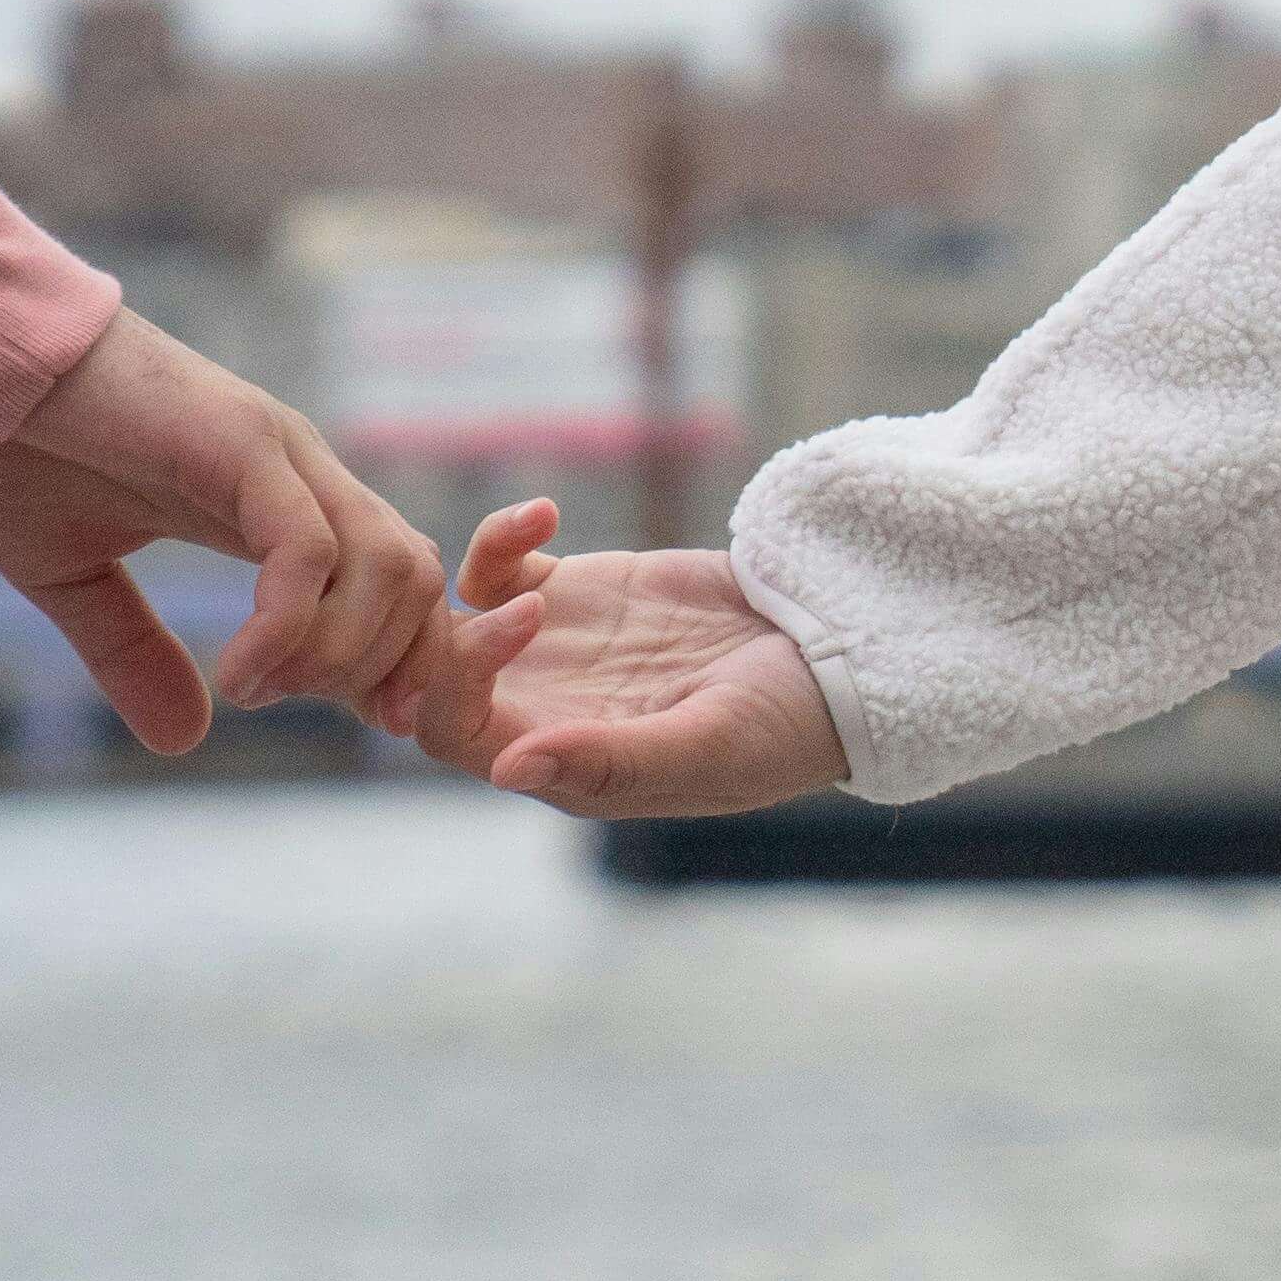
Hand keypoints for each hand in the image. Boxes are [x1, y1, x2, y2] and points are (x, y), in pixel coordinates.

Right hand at [0, 309, 451, 755]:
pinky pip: (305, 549)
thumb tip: (185, 741)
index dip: (396, 659)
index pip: (398, 582)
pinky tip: (238, 678)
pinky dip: (288, 628)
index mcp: (278, 503)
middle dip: (377, 666)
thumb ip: (133, 654)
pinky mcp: (240, 444)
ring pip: (385, 565)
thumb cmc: (13, 455)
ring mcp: (278, 454)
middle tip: (285, 700)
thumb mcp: (72, 580)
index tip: (355, 720)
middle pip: (417, 579)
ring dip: (338, 653)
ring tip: (256, 689)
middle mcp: (301, 475)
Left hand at [403, 497, 850, 817]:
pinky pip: (502, 568)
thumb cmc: (786, 723)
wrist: (843, 654)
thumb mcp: (710, 746)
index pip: (454, 732)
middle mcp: (542, 708)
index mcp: (562, 760)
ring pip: (459, 613)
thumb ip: (612, 758)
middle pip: (437, 674)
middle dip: (455, 629)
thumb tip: (508, 769)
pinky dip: (503, 535)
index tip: (525, 622)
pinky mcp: (579, 593)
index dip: (460, 680)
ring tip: (537, 525)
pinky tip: (546, 511)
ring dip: (474, 567)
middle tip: (530, 597)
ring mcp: (554, 650)